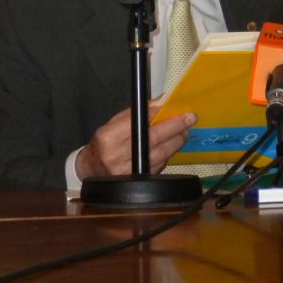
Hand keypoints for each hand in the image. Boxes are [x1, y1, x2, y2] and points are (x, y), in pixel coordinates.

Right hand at [75, 105, 196, 179]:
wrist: (93, 168)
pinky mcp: (139, 180)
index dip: (156, 115)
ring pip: (160, 154)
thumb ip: (136, 113)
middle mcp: (118, 156)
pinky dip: (168, 153)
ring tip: (185, 131)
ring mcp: (129, 172)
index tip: (172, 107)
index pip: (138, 123)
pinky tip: (173, 144)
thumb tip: (160, 102)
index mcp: (109, 138)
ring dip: (176, 141)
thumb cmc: (104, 142)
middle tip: (189, 118)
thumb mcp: (113, 123)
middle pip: (153, 139)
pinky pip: (159, 165)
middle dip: (174, 127)